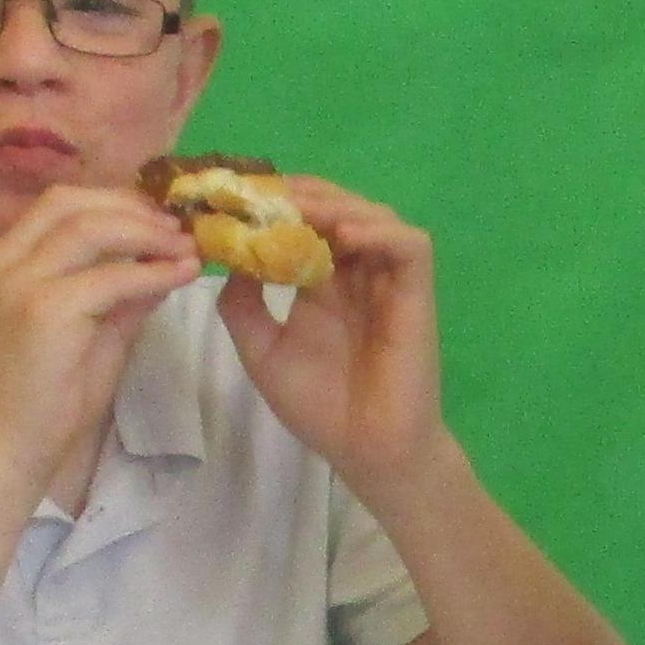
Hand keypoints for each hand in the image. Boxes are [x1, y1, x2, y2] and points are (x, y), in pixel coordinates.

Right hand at [0, 185, 197, 502]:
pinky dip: (152, 271)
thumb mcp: (88, 334)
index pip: (58, 205)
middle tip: (179, 227)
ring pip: (91, 228)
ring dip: (147, 232)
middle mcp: (2, 263)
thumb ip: (119, 294)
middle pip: (72, 203)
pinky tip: (181, 276)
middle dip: (132, 207)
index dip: (113, 200)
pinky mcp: (43, 310)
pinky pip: (110, 277)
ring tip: (186, 247)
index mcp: (1, 263)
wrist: (8, 454)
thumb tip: (161, 263)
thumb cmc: (43, 403)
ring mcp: (18, 283)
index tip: (158, 216)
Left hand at [216, 180, 449, 491]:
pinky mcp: (416, 295)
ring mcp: (388, 281)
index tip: (235, 197)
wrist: (368, 451)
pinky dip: (380, 232)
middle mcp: (356, 273)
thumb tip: (228, 257)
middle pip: (337, 207)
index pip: (303, 224)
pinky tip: (345, 238)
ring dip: (337, 205)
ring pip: (374, 215)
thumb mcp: (261, 352)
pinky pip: (410, 246)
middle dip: (301, 194)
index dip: (274, 205)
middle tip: (263, 192)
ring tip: (299, 210)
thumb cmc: (321, 409)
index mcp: (322, 284)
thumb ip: (242, 306)